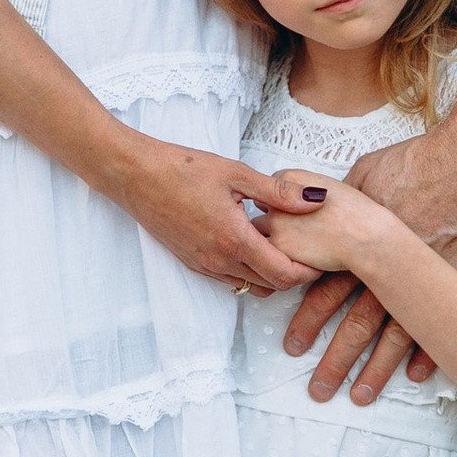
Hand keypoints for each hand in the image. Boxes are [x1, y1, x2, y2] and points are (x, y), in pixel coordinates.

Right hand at [118, 137, 304, 292]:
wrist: (135, 176)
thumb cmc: (182, 169)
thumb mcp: (236, 174)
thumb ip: (279, 192)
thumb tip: (316, 199)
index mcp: (234, 240)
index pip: (284, 275)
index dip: (308, 272)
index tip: (321, 255)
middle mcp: (219, 262)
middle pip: (271, 286)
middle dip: (294, 274)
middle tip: (308, 250)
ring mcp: (204, 266)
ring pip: (250, 286)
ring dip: (270, 274)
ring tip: (280, 246)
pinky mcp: (193, 263)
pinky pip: (229, 279)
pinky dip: (248, 270)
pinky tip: (251, 242)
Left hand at [259, 172, 392, 286]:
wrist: (364, 235)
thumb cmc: (355, 213)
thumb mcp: (328, 185)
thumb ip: (305, 189)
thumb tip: (297, 198)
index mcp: (291, 178)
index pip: (271, 189)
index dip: (283, 203)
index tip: (296, 211)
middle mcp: (278, 198)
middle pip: (262, 209)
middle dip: (274, 219)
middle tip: (296, 228)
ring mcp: (276, 223)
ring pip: (260, 231)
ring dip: (273, 237)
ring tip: (297, 243)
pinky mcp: (279, 247)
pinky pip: (267, 253)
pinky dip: (278, 255)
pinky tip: (299, 255)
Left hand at [281, 120, 456, 405]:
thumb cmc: (421, 160)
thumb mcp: (367, 170)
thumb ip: (339, 196)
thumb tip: (310, 202)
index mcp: (365, 242)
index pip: (327, 290)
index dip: (307, 319)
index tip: (292, 345)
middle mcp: (393, 267)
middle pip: (357, 323)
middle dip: (334, 359)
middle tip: (317, 389)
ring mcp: (430, 278)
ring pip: (397, 336)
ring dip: (376, 369)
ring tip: (359, 396)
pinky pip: (444, 324)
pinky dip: (429, 353)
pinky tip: (414, 377)